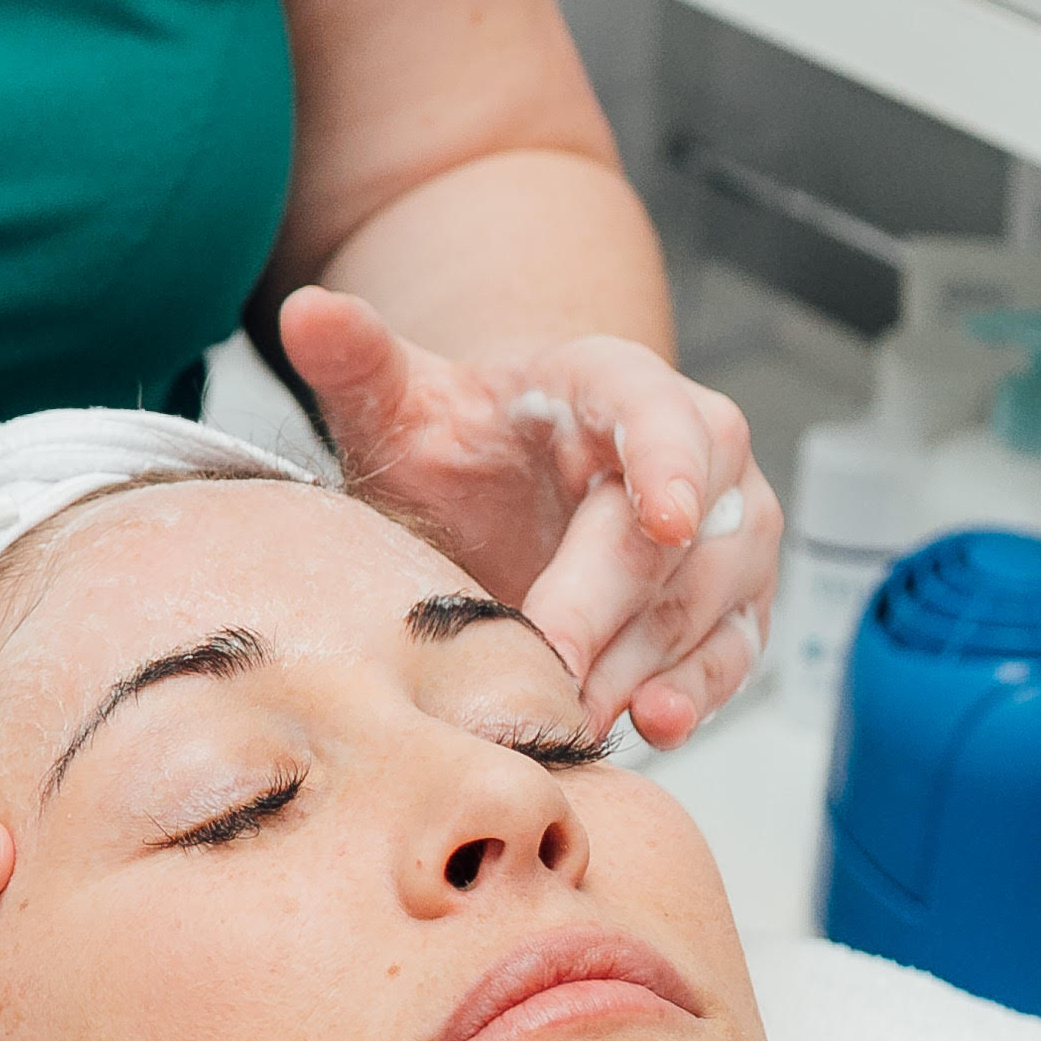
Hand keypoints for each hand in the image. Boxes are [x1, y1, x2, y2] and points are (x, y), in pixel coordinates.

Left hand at [275, 289, 778, 746]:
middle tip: (547, 663)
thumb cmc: (462, 437)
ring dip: (644, 664)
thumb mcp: (401, 398)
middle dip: (610, 606)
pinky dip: (695, 695)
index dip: (669, 464)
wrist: (507, 484)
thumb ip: (358, 357)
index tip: (663, 516)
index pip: (662, 417)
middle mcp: (703, 454)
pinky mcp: (732, 608)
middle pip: (678, 537)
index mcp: (622, 385)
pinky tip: (651, 727)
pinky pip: (730, 657)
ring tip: (576, 711)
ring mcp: (728, 536)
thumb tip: (308, 313)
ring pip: (708, 605)